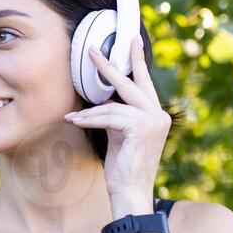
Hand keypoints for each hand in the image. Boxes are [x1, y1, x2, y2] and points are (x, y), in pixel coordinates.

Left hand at [63, 37, 169, 199]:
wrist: (130, 192)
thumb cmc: (123, 167)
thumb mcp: (120, 135)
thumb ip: (117, 115)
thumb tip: (103, 99)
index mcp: (156, 115)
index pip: (144, 83)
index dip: (136, 61)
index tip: (131, 40)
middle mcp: (159, 115)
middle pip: (131, 83)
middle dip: (109, 65)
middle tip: (92, 49)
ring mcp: (153, 121)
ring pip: (113, 105)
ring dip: (90, 111)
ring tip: (73, 116)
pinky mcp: (140, 129)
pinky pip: (108, 117)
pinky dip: (89, 119)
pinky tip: (75, 121)